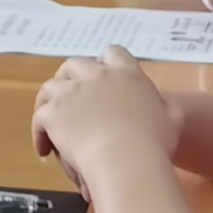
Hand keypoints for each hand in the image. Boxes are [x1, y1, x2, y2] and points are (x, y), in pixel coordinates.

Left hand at [30, 45, 181, 175]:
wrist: (126, 160)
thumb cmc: (154, 143)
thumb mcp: (173, 119)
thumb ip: (166, 107)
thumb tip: (164, 106)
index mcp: (126, 73)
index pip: (113, 53)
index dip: (105, 64)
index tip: (102, 78)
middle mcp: (95, 75)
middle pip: (75, 64)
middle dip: (70, 77)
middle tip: (70, 97)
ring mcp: (70, 92)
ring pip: (51, 87)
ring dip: (49, 101)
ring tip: (51, 121)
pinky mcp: (52, 112)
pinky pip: (39, 117)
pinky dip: (39, 132)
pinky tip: (44, 148)